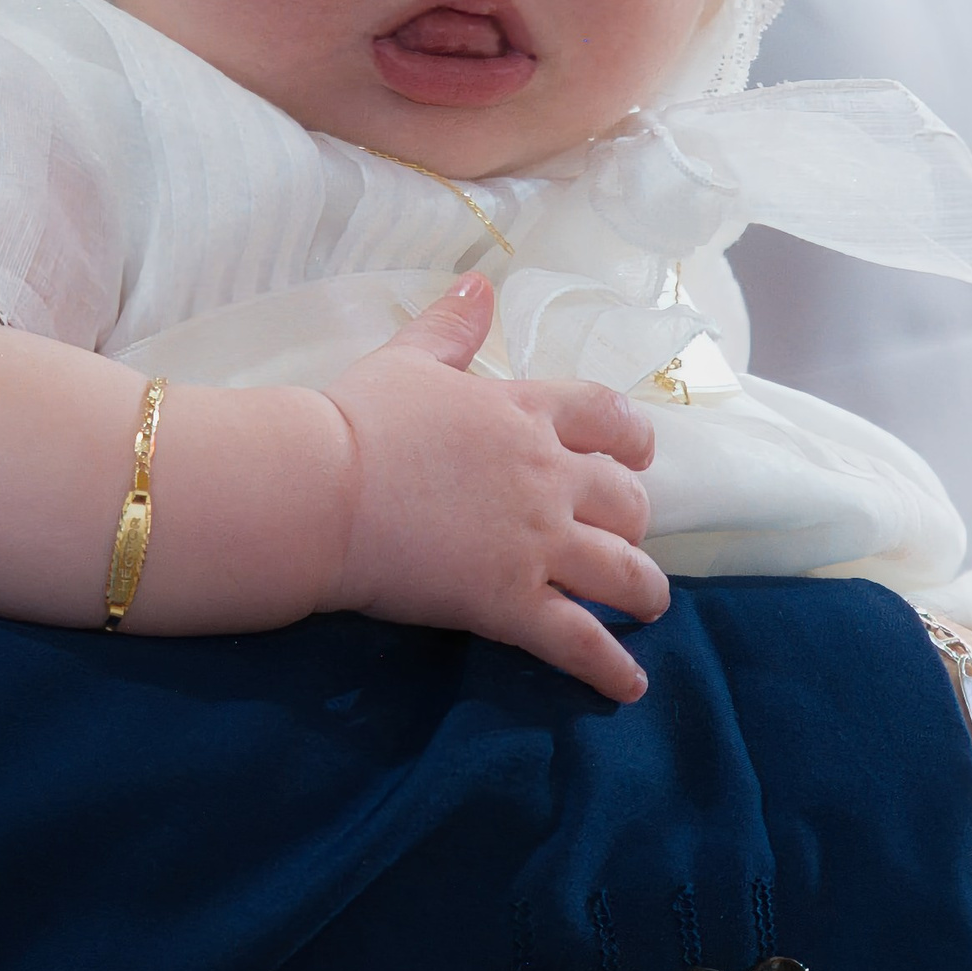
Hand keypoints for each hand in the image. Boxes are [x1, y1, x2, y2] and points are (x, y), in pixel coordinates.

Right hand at [324, 276, 666, 702]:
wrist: (323, 490)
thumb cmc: (358, 421)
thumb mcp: (408, 359)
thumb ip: (452, 325)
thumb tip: (480, 282)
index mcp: (525, 412)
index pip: (607, 418)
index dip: (633, 437)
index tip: (640, 453)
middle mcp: (547, 476)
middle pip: (627, 501)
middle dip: (635, 521)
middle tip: (626, 536)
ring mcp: (536, 542)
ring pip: (624, 571)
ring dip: (644, 592)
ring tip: (648, 606)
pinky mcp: (512, 602)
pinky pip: (580, 642)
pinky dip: (611, 669)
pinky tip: (630, 687)